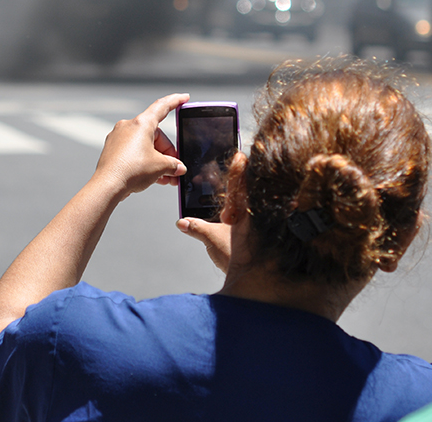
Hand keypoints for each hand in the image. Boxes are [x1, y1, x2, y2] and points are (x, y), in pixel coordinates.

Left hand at [94, 93, 189, 198]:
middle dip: (167, 153)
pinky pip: (134, 152)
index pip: (162, 107)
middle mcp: (128, 127)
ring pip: (145, 146)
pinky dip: (144, 162)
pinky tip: (152, 177)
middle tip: (174, 170)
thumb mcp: (160, 167)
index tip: (184, 97)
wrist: (107, 186)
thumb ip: (173, 165)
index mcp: (141, 124)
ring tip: (165, 178)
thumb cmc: (130, 171)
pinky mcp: (113, 150)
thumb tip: (178, 168)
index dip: (175, 101)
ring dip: (157, 161)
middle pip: (156, 135)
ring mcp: (118, 138)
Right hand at [176, 152, 248, 272]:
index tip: (240, 155)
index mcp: (239, 212)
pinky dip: (232, 211)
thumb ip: (196, 227)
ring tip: (223, 184)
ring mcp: (246, 224)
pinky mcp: (245, 234)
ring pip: (240, 204)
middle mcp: (245, 215)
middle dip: (237, 177)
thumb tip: (183, 221)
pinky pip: (239, 216)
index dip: (238, 169)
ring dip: (234, 195)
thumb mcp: (211, 239)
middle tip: (235, 161)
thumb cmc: (235, 257)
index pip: (238, 185)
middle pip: (241, 191)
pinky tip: (226, 212)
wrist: (249, 277)